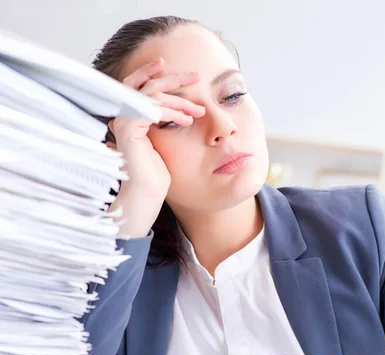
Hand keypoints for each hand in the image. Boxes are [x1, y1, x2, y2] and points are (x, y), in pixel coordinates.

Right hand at [107, 57, 205, 237]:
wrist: (148, 193)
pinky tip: (187, 121)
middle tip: (196, 75)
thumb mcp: (165, 140)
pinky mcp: (128, 128)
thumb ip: (165, 121)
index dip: (151, 73)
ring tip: (198, 111)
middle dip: (173, 78)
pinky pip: (153, 110)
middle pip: (147, 85)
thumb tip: (183, 111)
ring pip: (153, 96)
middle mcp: (122, 116)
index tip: (171, 68)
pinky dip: (172, 113)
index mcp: (129, 117)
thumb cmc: (157, 173)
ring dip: (179, 101)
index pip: (138, 86)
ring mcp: (123, 121)